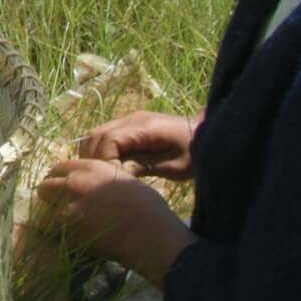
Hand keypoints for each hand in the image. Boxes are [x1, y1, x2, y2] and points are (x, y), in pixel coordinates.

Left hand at [34, 158, 193, 286]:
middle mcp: (74, 185)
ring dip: (50, 217)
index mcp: (89, 168)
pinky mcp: (69, 232)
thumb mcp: (124, 179)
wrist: (149, 233)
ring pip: (44, 211)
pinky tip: (70, 239)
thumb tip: (94, 185)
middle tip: (58, 205)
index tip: (62, 186)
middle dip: (49, 196)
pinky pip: (54, 234)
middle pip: (45, 187)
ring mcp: (69, 209)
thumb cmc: (147, 206)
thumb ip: (102, 178)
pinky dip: (59, 237)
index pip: (58, 168)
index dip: (59, 178)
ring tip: (61, 224)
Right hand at [76, 110, 199, 180]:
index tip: (111, 180)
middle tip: (100, 181)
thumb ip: (143, 166)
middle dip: (93, 158)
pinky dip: (100, 151)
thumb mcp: (173, 166)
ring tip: (101, 176)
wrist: (208, 134)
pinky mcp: (130, 126)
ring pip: (96, 134)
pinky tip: (109, 168)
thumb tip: (114, 174)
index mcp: (144, 127)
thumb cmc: (195, 153)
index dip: (103, 161)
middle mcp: (131, 119)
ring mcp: (129, 120)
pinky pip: (105, 136)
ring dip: (93, 155)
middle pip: (95, 135)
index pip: (108, 140)